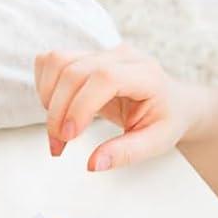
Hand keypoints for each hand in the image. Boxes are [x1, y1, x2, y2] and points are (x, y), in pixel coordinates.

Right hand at [33, 44, 198, 170]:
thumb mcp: (156, 143)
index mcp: (145, 74)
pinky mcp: (85, 56)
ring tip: (57, 127)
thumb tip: (93, 164)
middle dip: (58, 110)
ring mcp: (101, 52)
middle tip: (59, 143)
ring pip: (57, 62)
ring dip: (47, 97)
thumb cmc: (166, 120)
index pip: (104, 77)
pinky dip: (45, 85)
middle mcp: (121, 56)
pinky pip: (52, 61)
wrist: (172, 102)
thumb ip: (125, 153)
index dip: (80, 105)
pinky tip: (56, 107)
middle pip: (74, 71)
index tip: (70, 136)